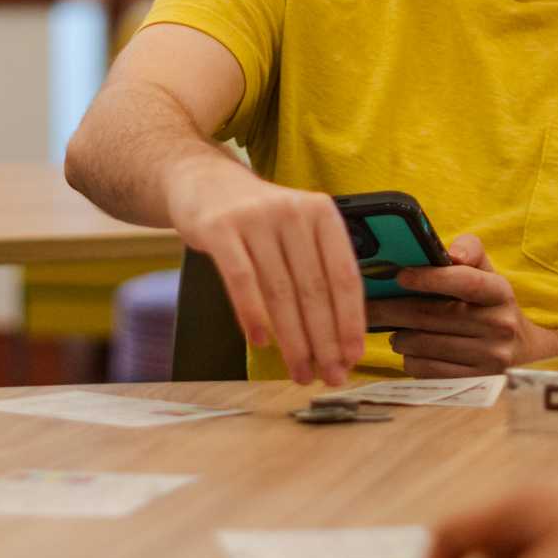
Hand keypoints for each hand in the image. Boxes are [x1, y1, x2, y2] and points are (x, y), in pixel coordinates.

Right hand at [165, 159, 364, 384]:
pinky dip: (253, 315)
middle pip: (314, 289)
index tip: (353, 357)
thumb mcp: (297, 228)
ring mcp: (255, 218)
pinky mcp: (220, 228)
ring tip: (300, 371)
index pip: (344, 275)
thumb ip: (319, 268)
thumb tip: (340, 335)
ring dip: (293, 340)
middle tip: (329, 376)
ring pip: (281, 291)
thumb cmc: (259, 218)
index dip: (350, 321)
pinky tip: (261, 343)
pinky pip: (241, 280)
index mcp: (322, 213)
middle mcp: (292, 212)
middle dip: (324, 341)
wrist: (203, 181)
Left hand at [366, 235, 557, 375]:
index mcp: (500, 291)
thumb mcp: (487, 271)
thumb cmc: (490, 302)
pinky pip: (427, 369)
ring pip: (423, 345)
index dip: (430, 278)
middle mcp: (500, 325)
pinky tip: (411, 350)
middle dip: (391, 309)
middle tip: (368, 305)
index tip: (399, 275)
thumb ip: (469, 250)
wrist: (523, 349)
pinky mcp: (476, 382)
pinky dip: (410, 358)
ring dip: (399, 336)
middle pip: (432, 316)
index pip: (465, 281)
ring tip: (395, 329)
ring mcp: (490, 357)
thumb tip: (450, 254)